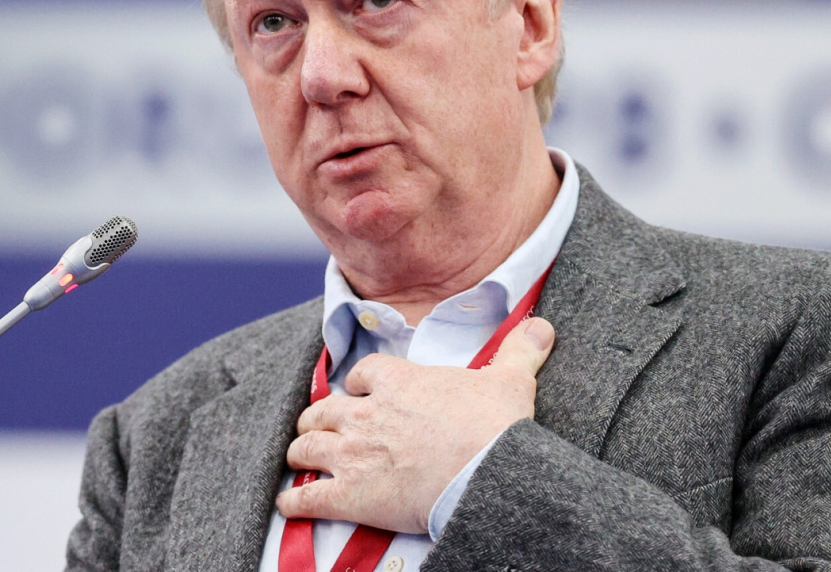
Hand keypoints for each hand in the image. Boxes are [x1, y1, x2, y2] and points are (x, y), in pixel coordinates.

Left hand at [276, 316, 555, 533]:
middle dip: (317, 418)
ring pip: (309, 447)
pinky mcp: (351, 495)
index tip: (360, 390)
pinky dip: (294, 501)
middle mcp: (368, 413)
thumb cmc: (495, 428)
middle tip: (316, 426)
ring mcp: (354, 454)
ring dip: (300, 451)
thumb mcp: (511, 379)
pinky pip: (309, 497)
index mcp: (398, 382)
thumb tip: (542, 326)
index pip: (363, 373)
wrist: (487, 474)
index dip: (359, 383)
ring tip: (297, 457)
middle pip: (325, 410)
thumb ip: (520, 351)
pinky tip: (288, 503)